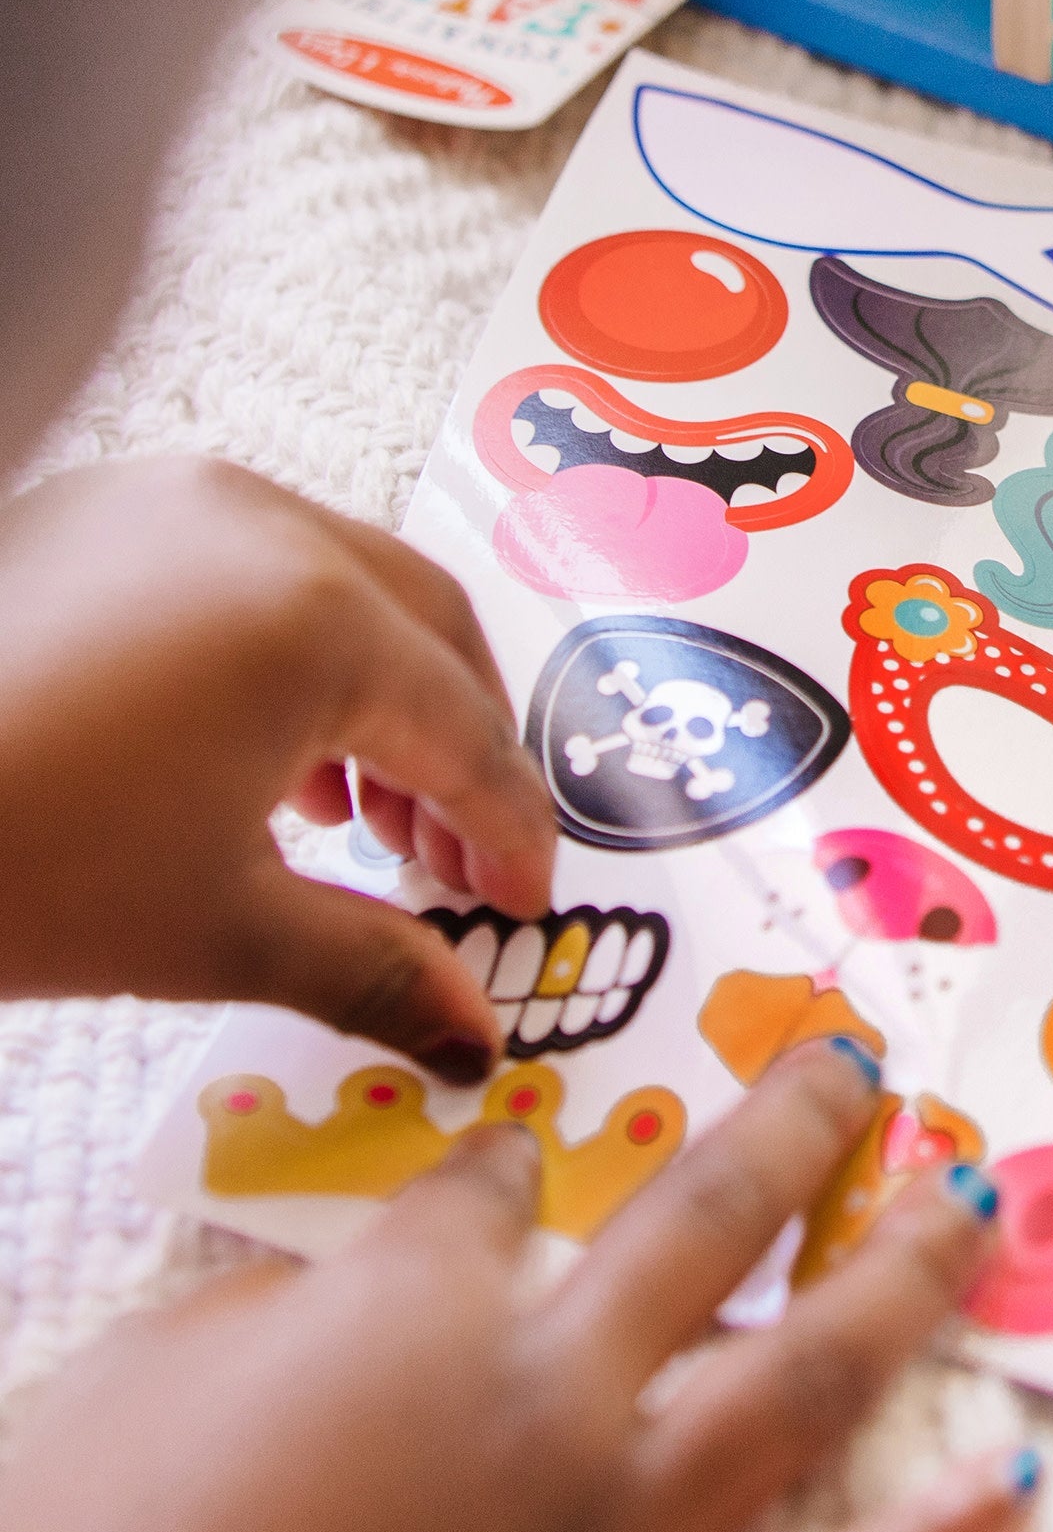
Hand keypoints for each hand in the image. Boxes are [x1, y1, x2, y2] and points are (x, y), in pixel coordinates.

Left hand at [0, 457, 556, 1075]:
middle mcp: (264, 521)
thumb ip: (375, 969)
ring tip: (366, 825)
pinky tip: (269, 758)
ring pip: (353, 586)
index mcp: (313, 619)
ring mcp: (176, 497)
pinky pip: (259, 566)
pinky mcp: (105, 506)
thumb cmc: (12, 866)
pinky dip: (301, 656)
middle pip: (435, 630)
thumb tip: (474, 1033)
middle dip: (465, 750)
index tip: (523, 902)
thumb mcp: (217, 932)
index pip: (465, 731)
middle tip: (458, 866)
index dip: (509, 828)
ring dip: (389, 701)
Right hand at [0, 1041, 1030, 1531]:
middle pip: (709, 1225)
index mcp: (420, 1307)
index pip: (498, 1189)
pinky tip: (1016, 1488)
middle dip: (794, 1130)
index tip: (537, 1143)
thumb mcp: (145, 1385)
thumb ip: (288, 1311)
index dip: (520, 1155)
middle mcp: (550, 1401)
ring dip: (907, 1279)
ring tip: (985, 1204)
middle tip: (866, 1066)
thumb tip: (369, 1281)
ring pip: (806, 1385)